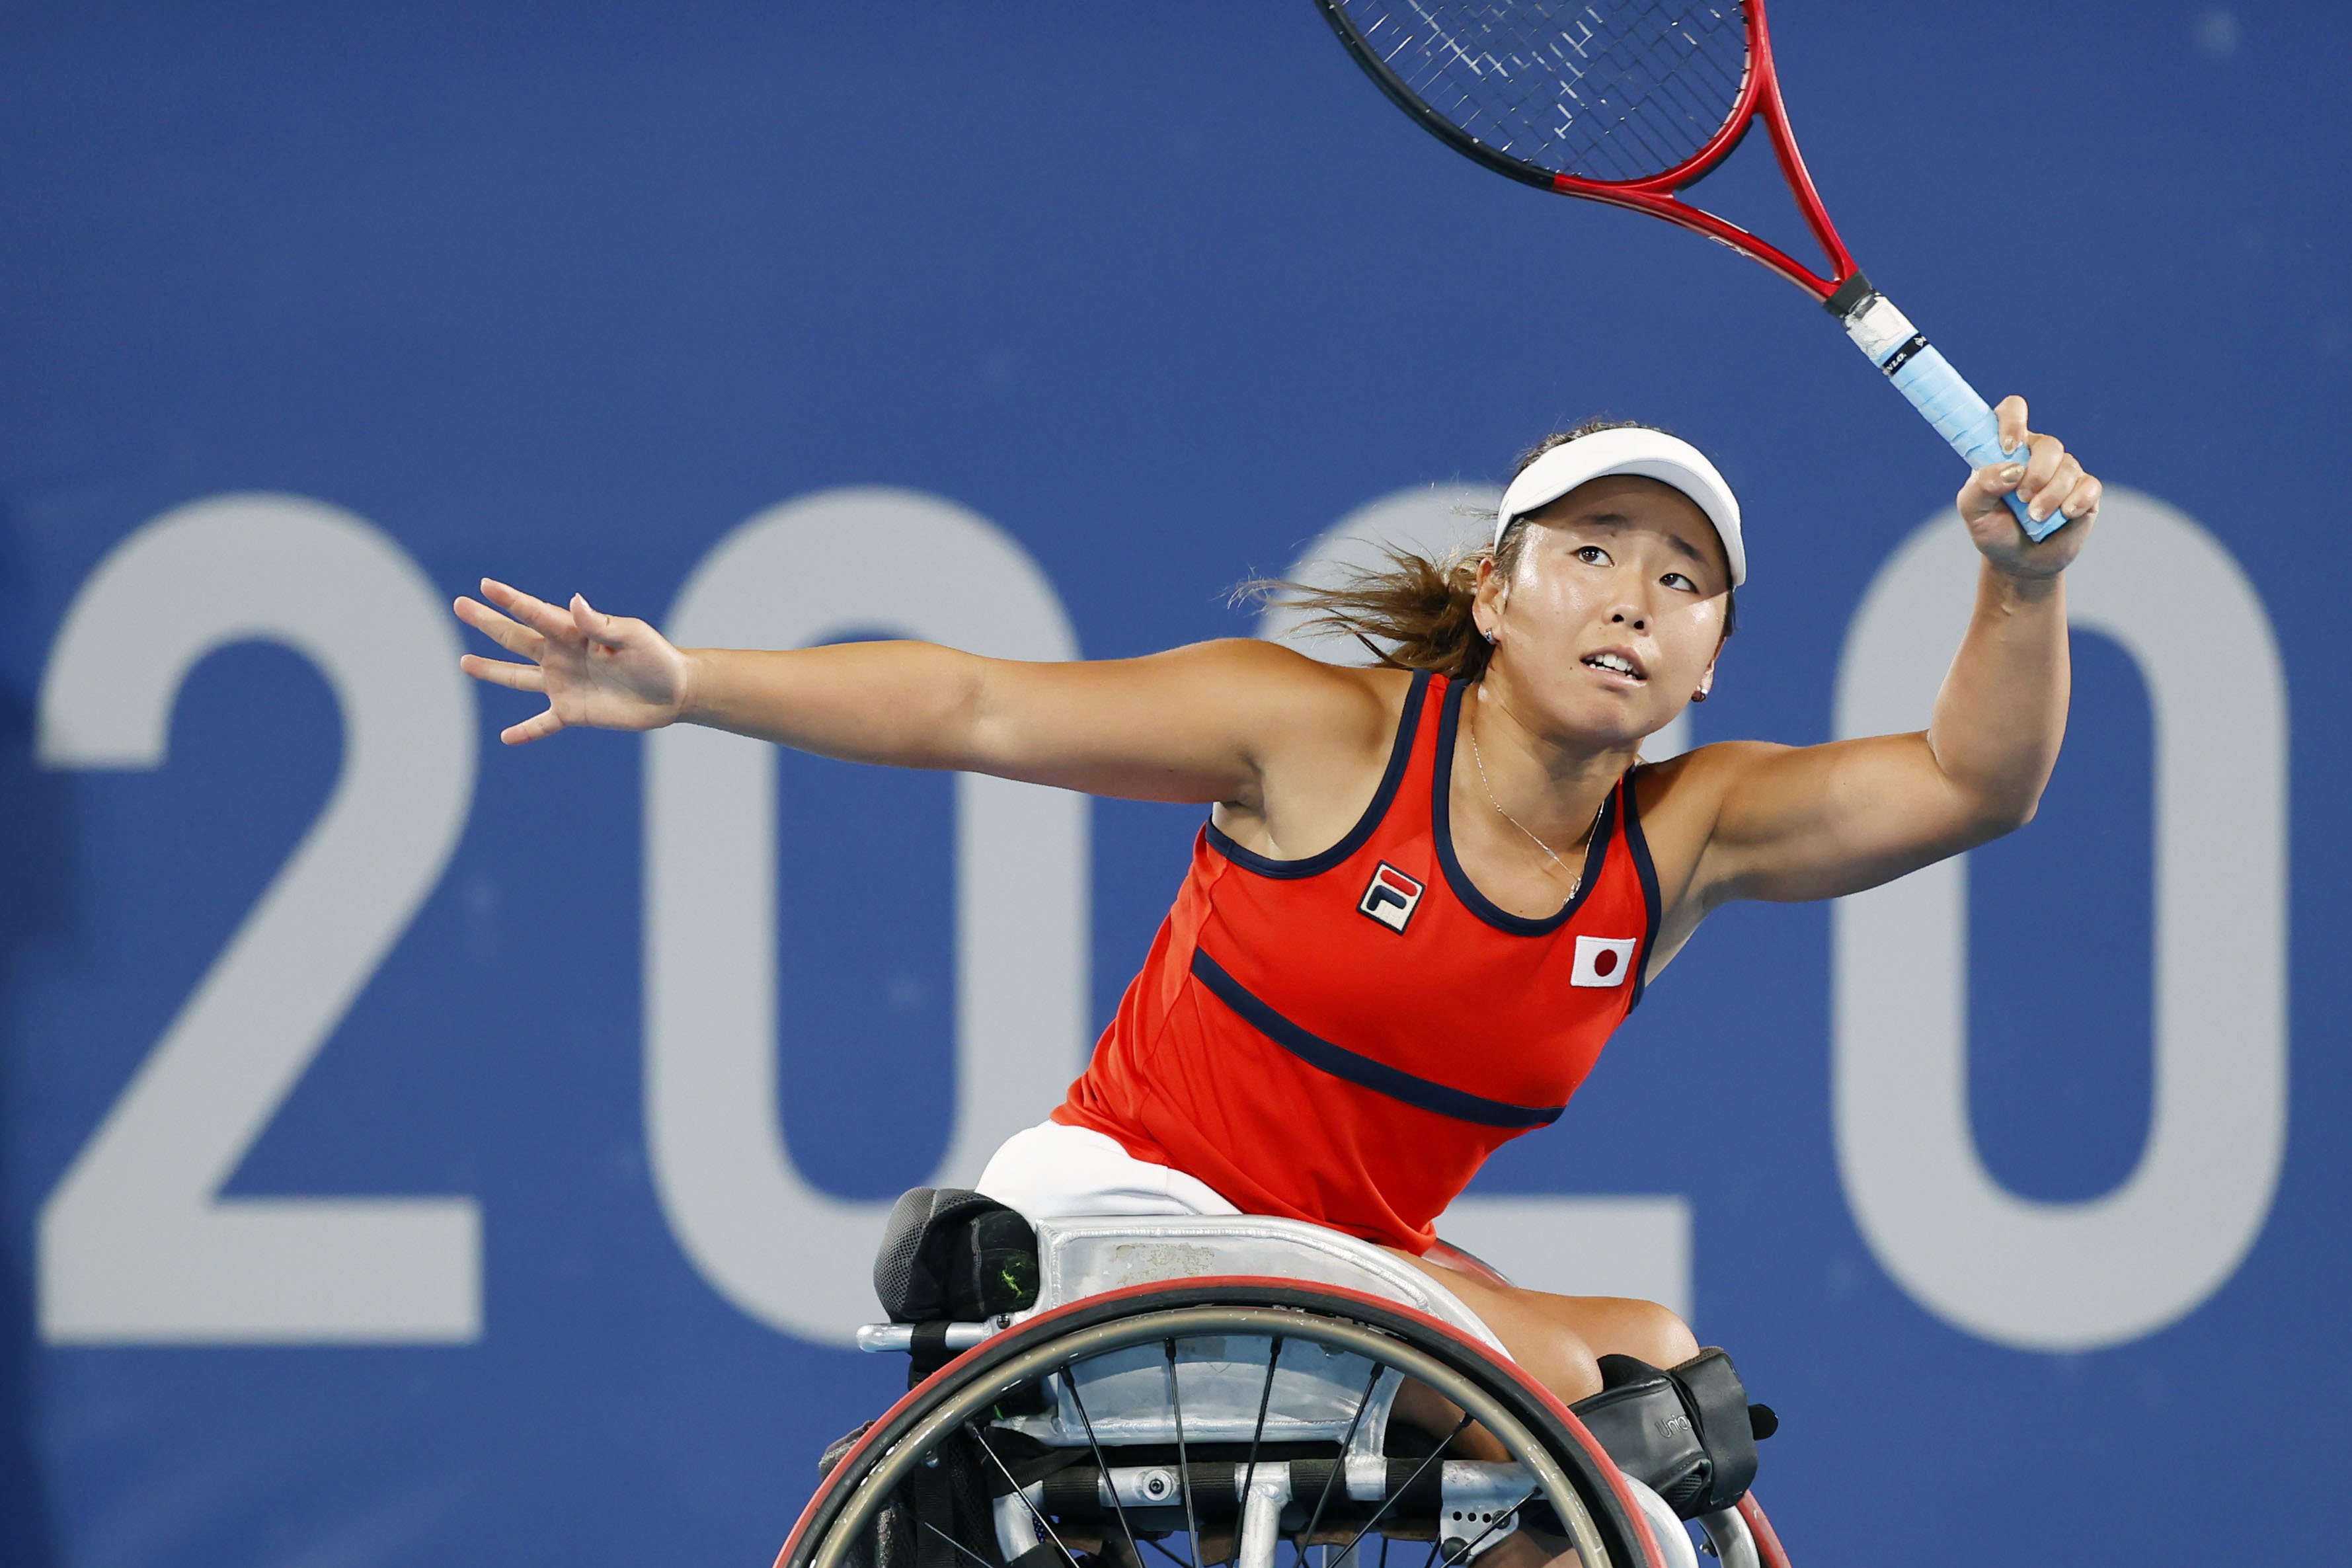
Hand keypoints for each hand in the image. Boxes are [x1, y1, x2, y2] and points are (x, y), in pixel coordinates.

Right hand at [453, 579, 691, 743]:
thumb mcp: (632, 637)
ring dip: (491, 670)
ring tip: (464, 662)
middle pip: (516, 638)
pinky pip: (542, 723)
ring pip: (518, 678)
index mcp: (575, 633)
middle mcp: (562, 656)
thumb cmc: (656, 658)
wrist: (674, 692)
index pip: (536, 613)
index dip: (511, 599)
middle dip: (488, 623)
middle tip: (459, 605)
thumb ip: (601, 624)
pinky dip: (525, 732)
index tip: (485, 585)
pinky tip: (505, 738)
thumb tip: (573, 602)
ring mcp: (563, 684)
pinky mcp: (572, 712)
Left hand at [1957, 395, 2100, 578]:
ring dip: (2050, 496)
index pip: (2013, 411)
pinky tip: (2065, 515)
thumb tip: (2011, 469)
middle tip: (2022, 499)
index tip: (2008, 448)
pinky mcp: (2086, 490)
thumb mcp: (1973, 510)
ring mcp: (2064, 470)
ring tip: (2035, 518)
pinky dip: (2075, 502)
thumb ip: (1981, 486)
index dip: (2013, 421)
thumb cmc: (1993, 529)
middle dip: (2036, 474)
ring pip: (2068, 468)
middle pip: (2049, 444)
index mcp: (2008, 448)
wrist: (2018, 561)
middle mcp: (2038, 453)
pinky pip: (2089, 486)